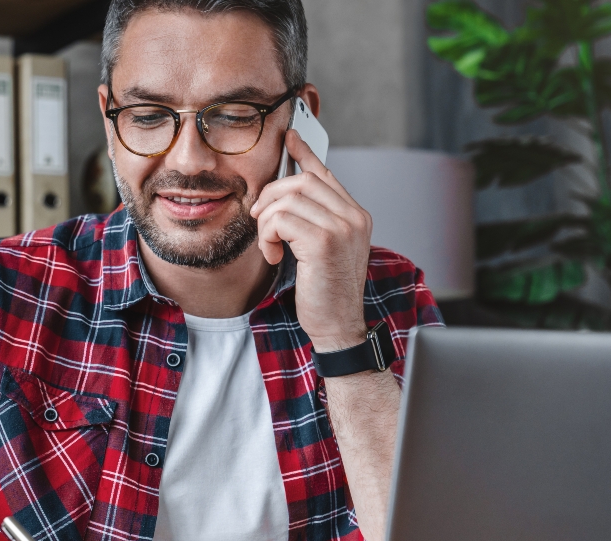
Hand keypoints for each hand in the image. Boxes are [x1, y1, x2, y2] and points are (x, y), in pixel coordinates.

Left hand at [250, 129, 372, 351]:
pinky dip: (268, 236)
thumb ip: (310, 221)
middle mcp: (354, 217)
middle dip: (270, 197)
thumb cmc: (325, 292)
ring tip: (271, 247)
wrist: (338, 327)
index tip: (289, 139)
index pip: (325, 174)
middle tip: (260, 220)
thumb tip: (283, 196)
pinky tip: (275, 256)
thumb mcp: (320, 250)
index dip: (304, 155)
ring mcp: (343, 227)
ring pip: (286, 199)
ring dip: (266, 223)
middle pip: (300, 181)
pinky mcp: (325, 241)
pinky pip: (280, 219)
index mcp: (355, 216)